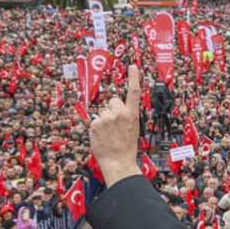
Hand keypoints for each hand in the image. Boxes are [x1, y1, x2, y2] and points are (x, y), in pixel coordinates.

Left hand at [90, 64, 143, 184]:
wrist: (118, 161)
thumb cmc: (126, 148)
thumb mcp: (133, 129)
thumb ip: (126, 116)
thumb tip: (117, 110)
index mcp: (132, 115)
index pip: (134, 92)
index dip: (134, 78)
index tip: (132, 66)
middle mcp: (119, 114)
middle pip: (113, 101)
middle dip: (112, 109)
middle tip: (115, 125)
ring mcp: (106, 118)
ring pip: (103, 112)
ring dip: (104, 120)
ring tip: (109, 134)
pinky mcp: (95, 124)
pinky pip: (95, 121)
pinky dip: (97, 128)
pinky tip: (102, 137)